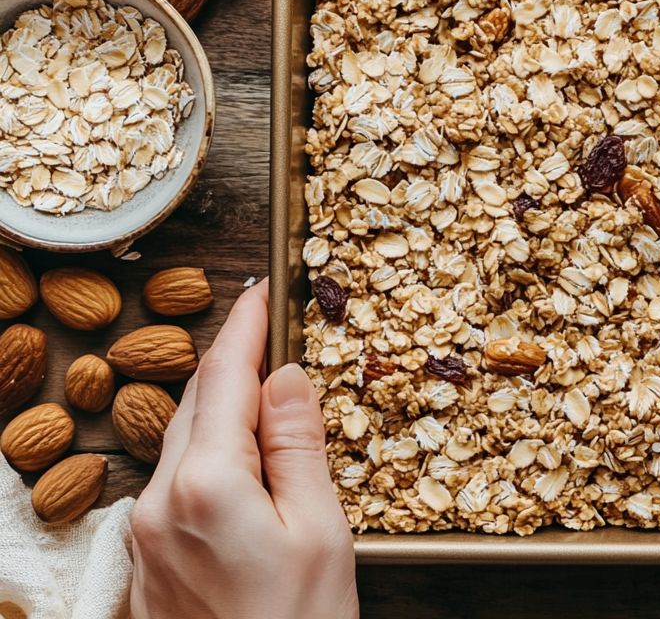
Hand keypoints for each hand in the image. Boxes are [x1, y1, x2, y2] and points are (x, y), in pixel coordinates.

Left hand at [130, 280, 358, 618]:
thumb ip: (298, 443)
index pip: (224, 378)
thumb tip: (286, 375)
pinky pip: (174, 481)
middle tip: (278, 339)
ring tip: (272, 403)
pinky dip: (209, 453)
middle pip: (196, 404)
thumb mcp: (322, 529)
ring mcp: (145, 535)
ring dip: (222, 410)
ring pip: (181, 442)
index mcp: (206, 484)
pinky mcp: (145, 561)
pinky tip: (245, 464)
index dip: (246, 326)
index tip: (264, 290)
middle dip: (234, 366)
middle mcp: (159, 502)